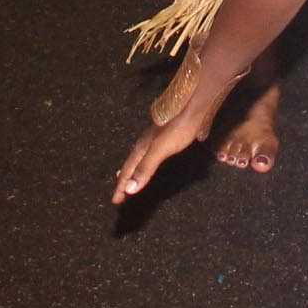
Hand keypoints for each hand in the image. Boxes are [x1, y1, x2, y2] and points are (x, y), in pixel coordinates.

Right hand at [113, 77, 217, 201]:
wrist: (192, 107)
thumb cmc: (178, 129)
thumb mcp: (160, 150)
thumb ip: (146, 168)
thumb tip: (129, 189)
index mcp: (141, 148)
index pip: (127, 171)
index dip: (121, 187)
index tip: (115, 201)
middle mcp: (144, 144)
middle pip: (130, 165)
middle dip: (123, 180)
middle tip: (118, 194)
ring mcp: (153, 139)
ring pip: (138, 159)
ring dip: (132, 171)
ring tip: (127, 179)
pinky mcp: (164, 137)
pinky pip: (148, 155)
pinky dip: (143, 163)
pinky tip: (148, 160)